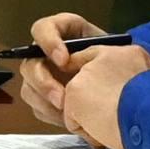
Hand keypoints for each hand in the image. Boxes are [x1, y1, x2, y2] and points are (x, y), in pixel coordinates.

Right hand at [34, 36, 149, 148]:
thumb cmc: (117, 60)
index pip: (42, 29)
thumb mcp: (115, 48)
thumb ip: (103, 50)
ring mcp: (42, 76)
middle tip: (63, 98)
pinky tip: (68, 119)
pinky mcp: (43, 97)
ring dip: (45, 102)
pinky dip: (51, 114)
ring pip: (28, 88)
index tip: (64, 61)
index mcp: (62, 33)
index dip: (48, 43)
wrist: (120, 82)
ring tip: (67, 114)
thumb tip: (97, 61)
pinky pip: (37, 106)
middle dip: (44, 82)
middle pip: (30, 64)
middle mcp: (46, 53)